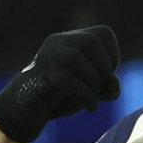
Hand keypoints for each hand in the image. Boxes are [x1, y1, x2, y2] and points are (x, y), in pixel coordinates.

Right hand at [0, 25, 120, 142]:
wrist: (29, 108)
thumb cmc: (64, 94)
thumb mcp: (93, 89)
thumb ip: (108, 86)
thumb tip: (113, 85)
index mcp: (73, 39)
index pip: (103, 33)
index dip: (113, 56)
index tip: (107, 77)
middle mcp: (59, 42)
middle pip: (90, 41)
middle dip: (104, 67)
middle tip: (102, 88)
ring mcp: (47, 58)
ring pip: (74, 57)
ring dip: (93, 81)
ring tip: (94, 98)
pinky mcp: (41, 76)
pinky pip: (65, 80)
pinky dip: (85, 95)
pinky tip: (90, 108)